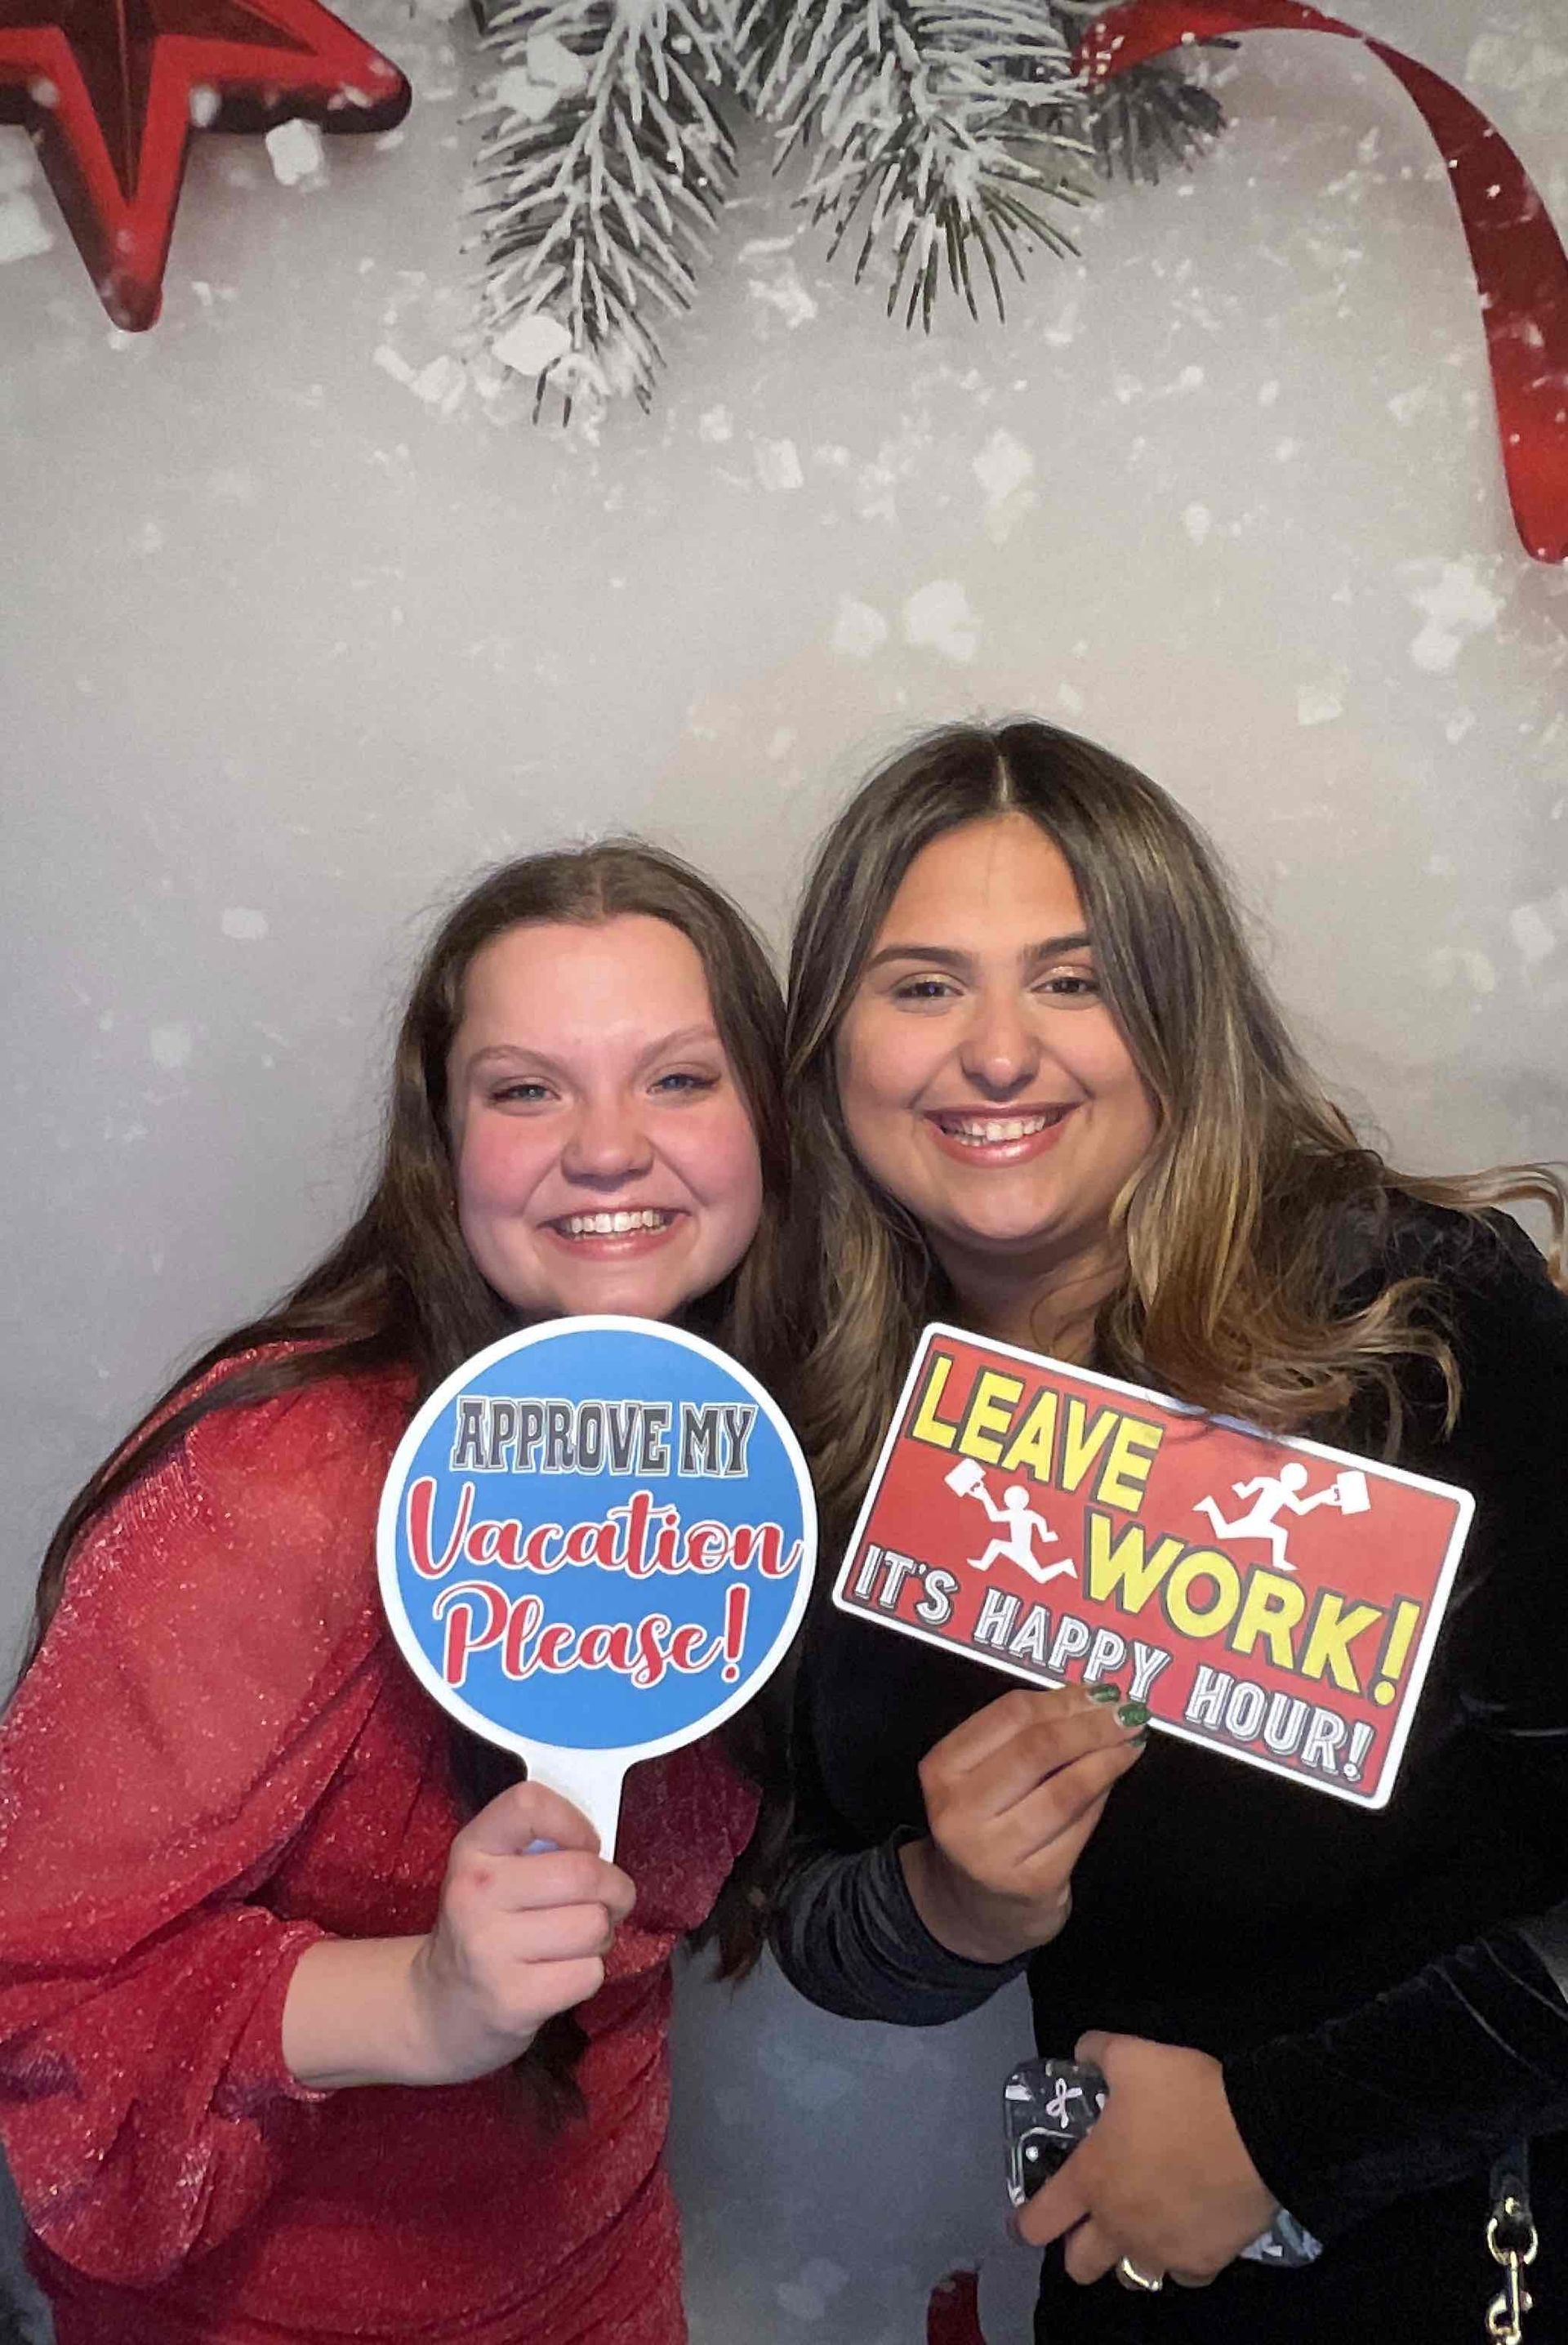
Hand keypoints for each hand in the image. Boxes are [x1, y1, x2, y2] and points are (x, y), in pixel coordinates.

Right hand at [404, 1780, 635, 2084]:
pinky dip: (588, 1973)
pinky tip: (561, 1972)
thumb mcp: (494, 1871)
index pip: (530, 1805)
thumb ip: (539, 1845)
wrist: (441, 2005)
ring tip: (576, 1940)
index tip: (586, 1846)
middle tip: (610, 1900)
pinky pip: (589, 1973)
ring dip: (601, 1934)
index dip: (574, 1822)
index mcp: (473, 1849)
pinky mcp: (512, 2000)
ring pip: (593, 1925)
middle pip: (583, 1873)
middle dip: (615, 1889)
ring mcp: (489, 1949)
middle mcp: (475, 1894)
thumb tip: (602, 1849)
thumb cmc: (487, 1926)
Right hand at [899, 1687, 1145, 1963]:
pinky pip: (1079, 1827)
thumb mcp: (982, 1774)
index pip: (1010, 1715)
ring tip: (1133, 1741)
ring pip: (1065, 1790)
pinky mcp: (1032, 1883)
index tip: (1101, 1691)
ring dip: (1107, 1759)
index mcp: (942, 1769)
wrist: (975, 1908)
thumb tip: (1090, 1698)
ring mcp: (994, 1853)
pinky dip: (1103, 1795)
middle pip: (1038, 1749)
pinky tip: (1116, 1777)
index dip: (1063, 1698)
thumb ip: (1024, 1735)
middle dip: (1092, 1725)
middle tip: (1129, 1713)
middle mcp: (960, 1812)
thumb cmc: (985, 1824)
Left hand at [1016, 2031, 1277, 2286]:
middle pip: (1078, 2267)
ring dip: (1128, 2257)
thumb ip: (1098, 2052)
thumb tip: (1083, 2051)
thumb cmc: (1184, 2097)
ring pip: (1130, 2277)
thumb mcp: (1131, 2055)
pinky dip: (1180, 2260)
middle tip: (1093, 2220)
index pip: (1039, 2220)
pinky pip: (1182, 2275)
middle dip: (1078, 2248)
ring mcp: (1161, 2252)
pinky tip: (1188, 2232)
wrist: (1257, 2133)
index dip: (1025, 2223)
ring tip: (1143, 2227)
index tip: (1024, 2221)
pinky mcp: (1203, 2263)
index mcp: (1092, 2180)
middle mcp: (1119, 2227)